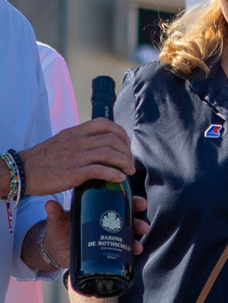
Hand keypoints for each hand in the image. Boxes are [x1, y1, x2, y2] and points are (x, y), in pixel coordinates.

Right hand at [16, 119, 132, 194]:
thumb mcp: (61, 141)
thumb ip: (78, 140)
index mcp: (75, 132)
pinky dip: (114, 174)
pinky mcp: (73, 173)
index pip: (104, 124)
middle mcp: (77, 141)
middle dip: (126, 151)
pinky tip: (119, 179)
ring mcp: (76, 156)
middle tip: (130, 162)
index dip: (120, 133)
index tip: (126, 144)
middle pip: (112, 140)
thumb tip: (97, 144)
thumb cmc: (41, 159)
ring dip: (124, 163)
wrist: (21, 171)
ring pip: (109, 154)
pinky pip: (100, 170)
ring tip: (129, 171)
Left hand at [38, 196, 151, 271]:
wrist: (53, 250)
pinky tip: (132, 256)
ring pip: (126, 236)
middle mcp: (106, 223)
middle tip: (144, 227)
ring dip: (135, 240)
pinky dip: (127, 254)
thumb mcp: (56, 221)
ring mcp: (106, 237)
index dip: (132, 202)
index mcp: (98, 210)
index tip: (141, 203)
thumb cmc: (57, 231)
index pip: (118, 203)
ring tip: (138, 246)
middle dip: (138, 223)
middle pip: (127, 220)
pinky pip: (119, 252)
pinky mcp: (103, 251)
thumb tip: (49, 203)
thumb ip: (54, 213)